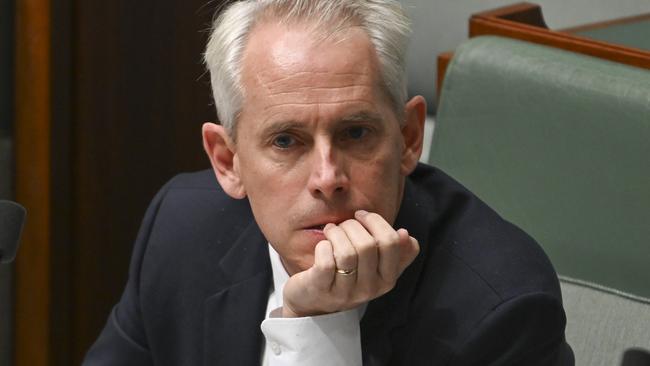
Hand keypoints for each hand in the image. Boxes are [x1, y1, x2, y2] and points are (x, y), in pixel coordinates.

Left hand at [281, 210, 418, 316]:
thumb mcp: (375, 267)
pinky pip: (326, 261)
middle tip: (343, 225)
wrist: (313, 302)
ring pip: (347, 252)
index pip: (391, 243)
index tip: (361, 215)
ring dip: (336, 233)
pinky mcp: (322, 289)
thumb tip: (406, 235)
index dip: (375, 221)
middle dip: (352, 225)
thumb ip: (396, 253)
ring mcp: (346, 292)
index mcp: (387, 279)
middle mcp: (369, 289)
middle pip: (368, 245)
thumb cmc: (346, 276)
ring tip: (331, 231)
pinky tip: (322, 246)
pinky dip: (323, 246)